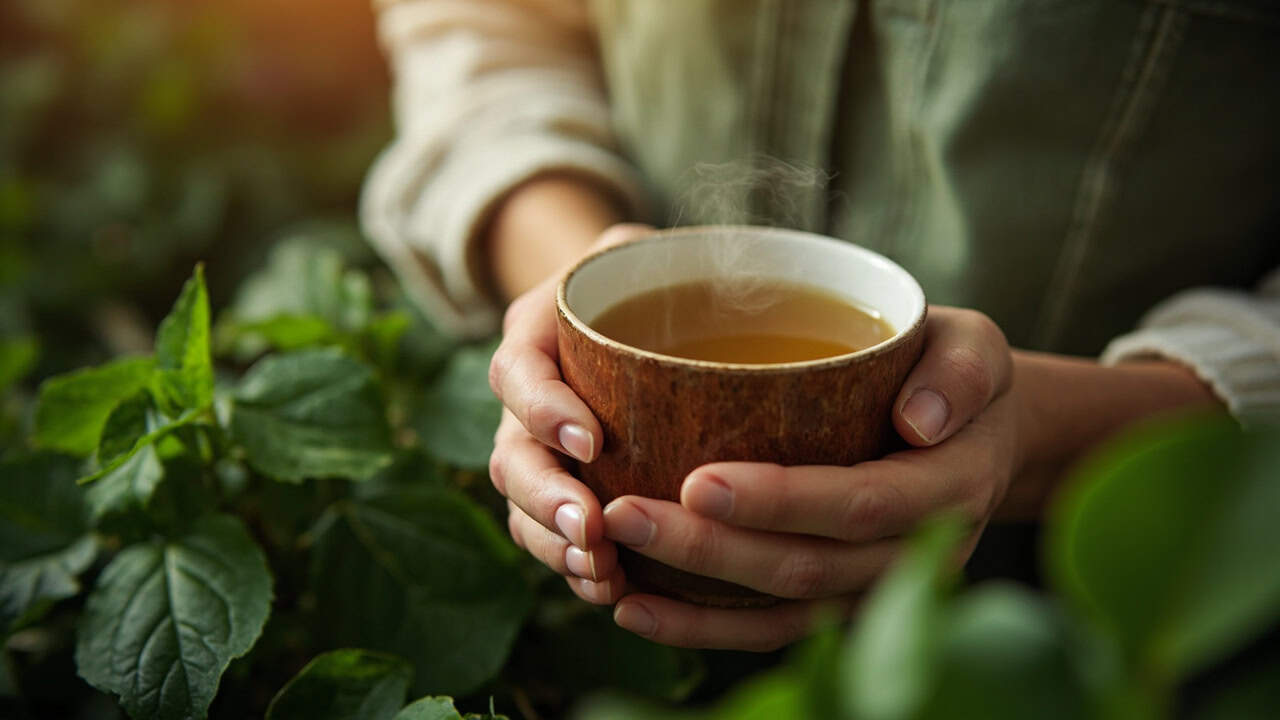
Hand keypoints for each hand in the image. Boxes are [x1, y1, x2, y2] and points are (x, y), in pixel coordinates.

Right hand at [488, 223, 651, 604]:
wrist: (624, 305)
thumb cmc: (644, 274)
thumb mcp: (644, 248)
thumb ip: (667, 258)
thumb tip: (736, 277)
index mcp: (537, 333)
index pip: (519, 371)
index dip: (544, 409)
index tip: (590, 440)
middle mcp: (528, 398)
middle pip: (511, 455)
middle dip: (547, 499)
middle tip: (591, 529)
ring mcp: (539, 450)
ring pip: (523, 507)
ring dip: (556, 545)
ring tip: (599, 572)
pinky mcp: (565, 489)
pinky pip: (550, 536)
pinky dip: (573, 566)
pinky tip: (611, 588)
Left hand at [605, 307, 1018, 649]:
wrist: (980, 438)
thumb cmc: (957, 377)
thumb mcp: (975, 348)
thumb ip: (959, 371)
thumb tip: (919, 418)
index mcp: (947, 487)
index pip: (859, 502)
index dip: (780, 500)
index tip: (697, 481)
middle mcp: (915, 553)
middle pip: (805, 566)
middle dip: (708, 548)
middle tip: (623, 513)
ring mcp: (876, 588)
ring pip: (780, 610)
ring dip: (692, 597)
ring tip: (613, 565)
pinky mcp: (842, 603)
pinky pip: (772, 629)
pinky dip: (703, 628)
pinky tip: (637, 609)